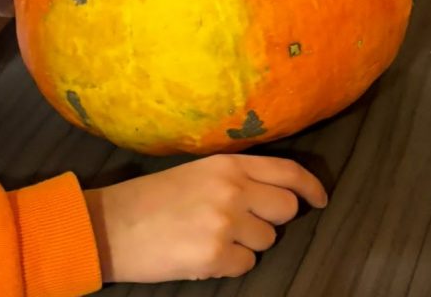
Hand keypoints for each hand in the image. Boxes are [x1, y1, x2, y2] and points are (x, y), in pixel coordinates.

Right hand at [84, 154, 327, 282]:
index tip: (320, 200)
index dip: (310, 187)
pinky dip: (229, 265)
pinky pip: (246, 266)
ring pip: (267, 240)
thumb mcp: (197, 172)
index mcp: (228, 164)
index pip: (287, 171)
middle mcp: (232, 189)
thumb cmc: (151, 198)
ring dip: (247, 244)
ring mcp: (225, 223)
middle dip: (272, 220)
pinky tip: (202, 255)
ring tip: (212, 238)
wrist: (110, 225)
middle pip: (286, 209)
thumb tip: (271, 194)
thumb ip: (235, 177)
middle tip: (245, 223)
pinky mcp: (215, 256)